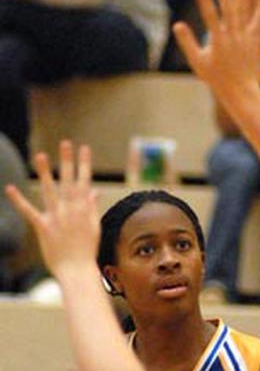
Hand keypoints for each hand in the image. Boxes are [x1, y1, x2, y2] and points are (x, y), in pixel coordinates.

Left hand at [5, 142, 98, 278]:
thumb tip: (94, 191)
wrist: (77, 269)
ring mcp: (56, 217)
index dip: (84, 164)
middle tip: (66, 143)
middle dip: (68, 161)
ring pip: (49, 190)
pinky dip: (19, 200)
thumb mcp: (93, 226)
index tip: (84, 148)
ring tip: (40, 155)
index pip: (85, 181)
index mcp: (83, 208)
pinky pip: (29, 211)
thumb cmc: (87, 249)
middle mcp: (71, 209)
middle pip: (68, 181)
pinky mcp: (43, 227)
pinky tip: (11, 188)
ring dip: (45, 172)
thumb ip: (91, 207)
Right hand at [173, 0, 259, 103]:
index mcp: (218, 42)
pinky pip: (259, 20)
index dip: (205, 0)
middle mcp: (233, 37)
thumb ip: (187, 42)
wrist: (240, 90)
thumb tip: (177, 24)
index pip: (209, 16)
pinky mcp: (255, 39)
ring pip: (244, 13)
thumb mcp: (197, 61)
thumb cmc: (215, 77)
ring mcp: (245, 37)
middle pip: (229, 11)